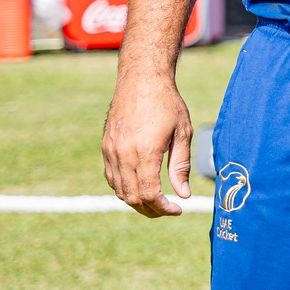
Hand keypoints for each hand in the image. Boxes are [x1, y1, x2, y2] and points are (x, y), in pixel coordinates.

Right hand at [102, 75, 192, 216]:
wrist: (141, 80)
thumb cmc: (167, 103)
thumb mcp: (182, 133)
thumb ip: (180, 166)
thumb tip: (183, 195)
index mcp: (145, 152)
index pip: (150, 194)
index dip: (163, 208)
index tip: (177, 209)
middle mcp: (124, 154)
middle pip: (133, 197)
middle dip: (151, 210)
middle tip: (168, 209)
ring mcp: (111, 151)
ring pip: (119, 190)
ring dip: (137, 201)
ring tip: (156, 201)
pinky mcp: (105, 148)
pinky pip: (111, 177)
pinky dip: (124, 189)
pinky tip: (140, 186)